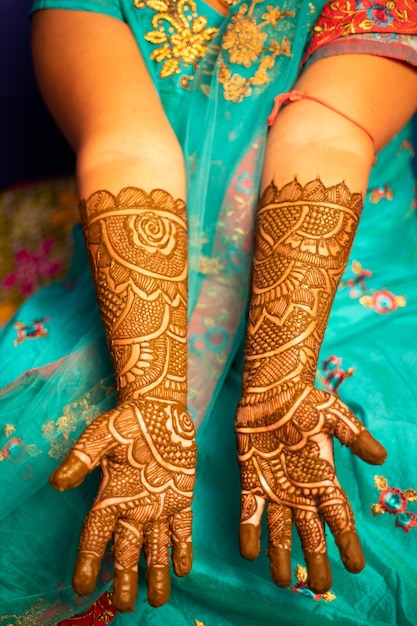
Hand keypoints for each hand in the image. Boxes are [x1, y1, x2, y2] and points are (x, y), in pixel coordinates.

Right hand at [50, 398, 195, 610]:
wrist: (157, 409)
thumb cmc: (125, 421)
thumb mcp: (100, 436)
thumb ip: (82, 458)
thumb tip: (58, 483)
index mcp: (110, 496)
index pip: (95, 536)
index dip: (89, 561)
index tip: (83, 586)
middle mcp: (133, 507)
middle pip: (126, 551)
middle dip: (125, 578)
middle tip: (123, 606)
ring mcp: (158, 504)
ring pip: (156, 546)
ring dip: (157, 572)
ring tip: (159, 600)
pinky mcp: (180, 497)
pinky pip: (182, 528)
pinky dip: (183, 547)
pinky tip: (184, 568)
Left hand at [236, 384, 385, 592]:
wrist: (272, 393)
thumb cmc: (306, 403)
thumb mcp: (335, 415)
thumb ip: (356, 436)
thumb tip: (380, 457)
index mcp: (323, 479)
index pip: (339, 516)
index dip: (347, 541)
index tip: (355, 566)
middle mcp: (300, 491)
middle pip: (311, 533)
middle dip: (316, 559)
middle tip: (320, 587)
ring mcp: (275, 489)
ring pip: (280, 531)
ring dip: (281, 556)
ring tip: (283, 582)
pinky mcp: (250, 482)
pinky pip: (250, 512)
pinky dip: (250, 532)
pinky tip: (249, 553)